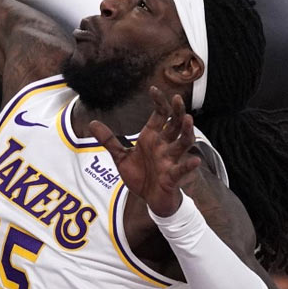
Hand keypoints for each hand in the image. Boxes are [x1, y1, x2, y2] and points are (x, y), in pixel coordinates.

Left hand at [90, 87, 202, 216]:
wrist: (149, 199)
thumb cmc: (140, 176)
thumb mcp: (121, 157)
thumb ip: (109, 140)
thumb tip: (92, 123)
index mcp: (152, 138)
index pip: (159, 116)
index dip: (159, 102)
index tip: (153, 89)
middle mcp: (164, 146)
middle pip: (174, 125)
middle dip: (177, 112)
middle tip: (178, 98)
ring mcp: (170, 160)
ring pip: (182, 143)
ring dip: (186, 132)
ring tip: (188, 119)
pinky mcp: (172, 177)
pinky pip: (181, 169)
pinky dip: (188, 165)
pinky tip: (195, 160)